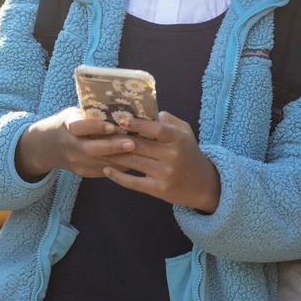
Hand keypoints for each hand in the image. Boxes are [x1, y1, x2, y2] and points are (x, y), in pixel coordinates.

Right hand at [15, 106, 135, 179]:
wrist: (47, 146)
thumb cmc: (68, 123)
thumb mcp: (74, 114)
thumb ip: (91, 113)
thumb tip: (120, 107)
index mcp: (66, 126)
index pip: (79, 127)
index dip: (96, 127)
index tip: (112, 126)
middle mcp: (69, 146)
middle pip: (91, 149)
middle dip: (113, 147)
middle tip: (132, 143)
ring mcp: (74, 162)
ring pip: (99, 162)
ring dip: (120, 158)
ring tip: (138, 153)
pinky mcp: (81, 172)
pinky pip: (102, 170)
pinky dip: (118, 166)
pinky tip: (132, 161)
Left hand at [102, 112, 221, 211]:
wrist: (203, 185)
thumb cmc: (190, 154)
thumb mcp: (186, 133)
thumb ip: (170, 121)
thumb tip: (153, 111)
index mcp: (178, 139)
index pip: (157, 129)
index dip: (139, 125)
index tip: (121, 120)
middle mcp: (172, 156)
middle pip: (140, 145)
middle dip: (118, 139)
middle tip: (100, 132)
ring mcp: (165, 174)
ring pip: (134, 162)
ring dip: (114, 155)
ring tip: (98, 148)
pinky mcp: (159, 189)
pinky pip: (134, 182)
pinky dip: (118, 177)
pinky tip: (106, 170)